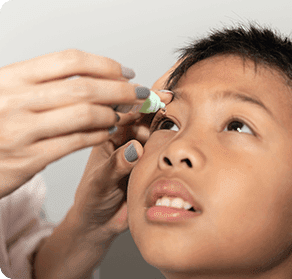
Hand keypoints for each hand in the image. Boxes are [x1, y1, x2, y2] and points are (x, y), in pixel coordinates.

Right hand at [0, 49, 147, 198]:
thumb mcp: (10, 92)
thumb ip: (45, 83)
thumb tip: (96, 76)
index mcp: (12, 77)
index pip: (70, 61)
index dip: (105, 65)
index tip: (125, 72)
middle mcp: (16, 100)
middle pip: (84, 87)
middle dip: (120, 90)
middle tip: (138, 94)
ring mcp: (22, 131)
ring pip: (84, 114)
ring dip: (111, 114)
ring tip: (120, 114)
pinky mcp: (29, 158)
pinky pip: (76, 142)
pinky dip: (98, 134)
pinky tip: (107, 131)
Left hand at [70, 89, 172, 236]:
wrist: (101, 223)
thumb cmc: (92, 199)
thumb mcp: (100, 182)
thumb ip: (116, 165)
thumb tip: (136, 148)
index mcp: (107, 135)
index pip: (124, 112)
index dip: (140, 102)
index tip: (158, 97)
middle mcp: (125, 139)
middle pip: (143, 116)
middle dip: (158, 107)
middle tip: (174, 102)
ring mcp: (140, 150)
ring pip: (156, 130)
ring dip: (167, 123)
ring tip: (181, 120)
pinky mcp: (151, 163)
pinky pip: (164, 149)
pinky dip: (172, 143)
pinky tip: (180, 141)